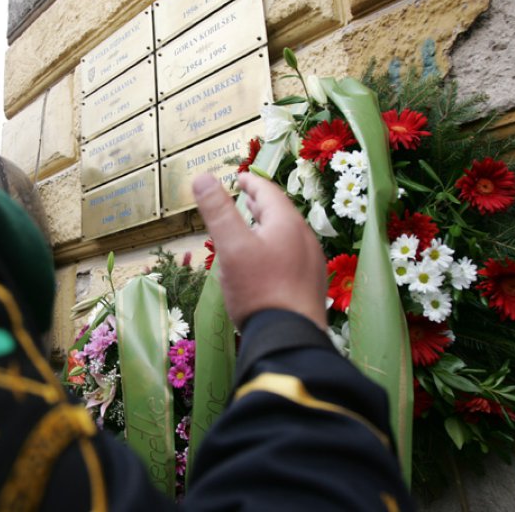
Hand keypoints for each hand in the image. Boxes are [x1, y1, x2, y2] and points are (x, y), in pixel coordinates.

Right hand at [192, 172, 327, 329]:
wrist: (289, 337)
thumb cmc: (258, 289)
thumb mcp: (232, 247)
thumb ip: (218, 211)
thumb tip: (202, 177)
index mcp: (287, 224)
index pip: (268, 192)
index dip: (251, 183)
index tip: (239, 177)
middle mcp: (305, 238)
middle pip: (281, 213)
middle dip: (261, 204)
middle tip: (245, 198)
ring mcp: (311, 263)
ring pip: (287, 235)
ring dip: (268, 226)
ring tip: (253, 226)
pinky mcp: (310, 285)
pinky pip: (292, 255)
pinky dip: (276, 247)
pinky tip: (266, 262)